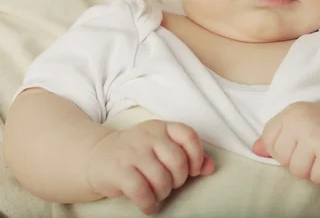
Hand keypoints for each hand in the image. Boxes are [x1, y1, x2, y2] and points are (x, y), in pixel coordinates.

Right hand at [86, 120, 214, 214]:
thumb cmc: (138, 155)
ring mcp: (131, 151)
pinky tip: (148, 205)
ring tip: (157, 193)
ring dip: (163, 193)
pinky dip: (149, 203)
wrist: (95, 157)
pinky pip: (142, 191)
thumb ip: (188, 156)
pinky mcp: (118, 170)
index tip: (193, 170)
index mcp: (161, 127)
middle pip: (177, 161)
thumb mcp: (162, 148)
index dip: (196, 156)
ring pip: (161, 178)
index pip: (188, 135)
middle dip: (178, 180)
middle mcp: (147, 135)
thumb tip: (210, 167)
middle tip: (170, 184)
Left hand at [252, 102, 319, 184]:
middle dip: (297, 161)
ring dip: (311, 169)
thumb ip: (277, 135)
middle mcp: (301, 121)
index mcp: (291, 113)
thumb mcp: (300, 123)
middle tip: (314, 150)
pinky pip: (317, 178)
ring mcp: (316, 136)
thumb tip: (255, 150)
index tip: (298, 143)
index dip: (281, 148)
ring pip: (297, 171)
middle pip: (282, 158)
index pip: (268, 140)